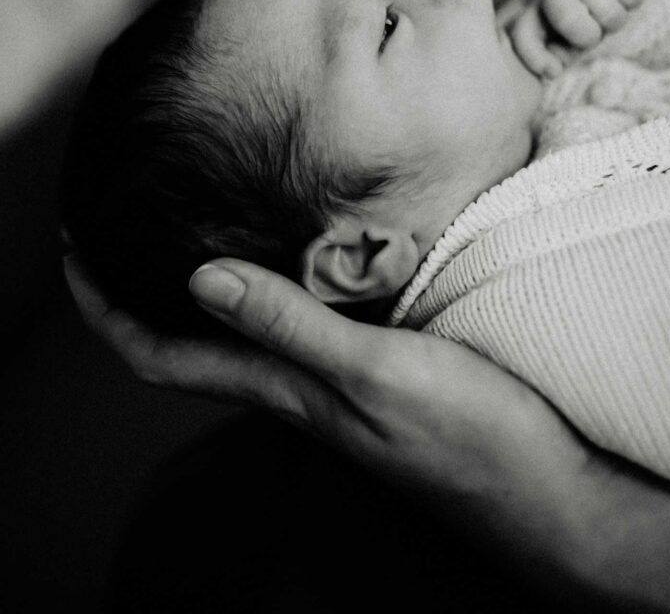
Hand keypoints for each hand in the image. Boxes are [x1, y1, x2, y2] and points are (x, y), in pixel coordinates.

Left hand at [65, 254, 669, 611]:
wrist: (546, 494)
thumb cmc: (469, 439)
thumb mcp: (376, 376)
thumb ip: (292, 328)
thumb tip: (197, 279)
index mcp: (284, 389)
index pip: (161, 354)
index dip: (106, 309)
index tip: (74, 246)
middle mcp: (295, 388)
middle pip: (187, 342)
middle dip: (136, 290)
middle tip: (116, 225)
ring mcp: (333, 384)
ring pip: (238, 331)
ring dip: (194, 286)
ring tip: (183, 227)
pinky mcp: (373, 372)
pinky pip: (292, 327)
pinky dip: (264, 287)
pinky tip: (286, 256)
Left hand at [508, 0, 644, 77]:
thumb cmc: (580, 14)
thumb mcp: (564, 38)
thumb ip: (556, 55)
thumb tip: (555, 69)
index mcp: (534, 10)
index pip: (524, 35)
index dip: (536, 57)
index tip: (553, 72)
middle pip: (580, 30)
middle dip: (592, 37)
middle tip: (593, 27)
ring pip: (612, 16)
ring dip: (615, 20)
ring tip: (606, 7)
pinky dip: (632, 1)